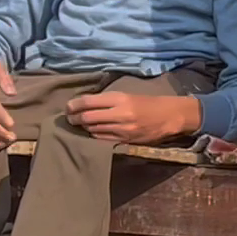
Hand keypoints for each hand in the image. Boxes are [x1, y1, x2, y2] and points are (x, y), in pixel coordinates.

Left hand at [66, 93, 197, 143]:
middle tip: (70, 118)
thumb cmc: (147, 103)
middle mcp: (120, 113)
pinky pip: (102, 138)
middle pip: (87, 117)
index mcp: (120, 98)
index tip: (68, 107)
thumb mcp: (127, 95)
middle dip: (74, 118)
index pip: (89, 102)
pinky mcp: (125, 140)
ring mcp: (122, 129)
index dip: (74, 105)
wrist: (169, 116)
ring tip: (80, 124)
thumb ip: (107, 100)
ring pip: (93, 129)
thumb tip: (83, 104)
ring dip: (84, 127)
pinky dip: (94, 134)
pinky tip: (93, 131)